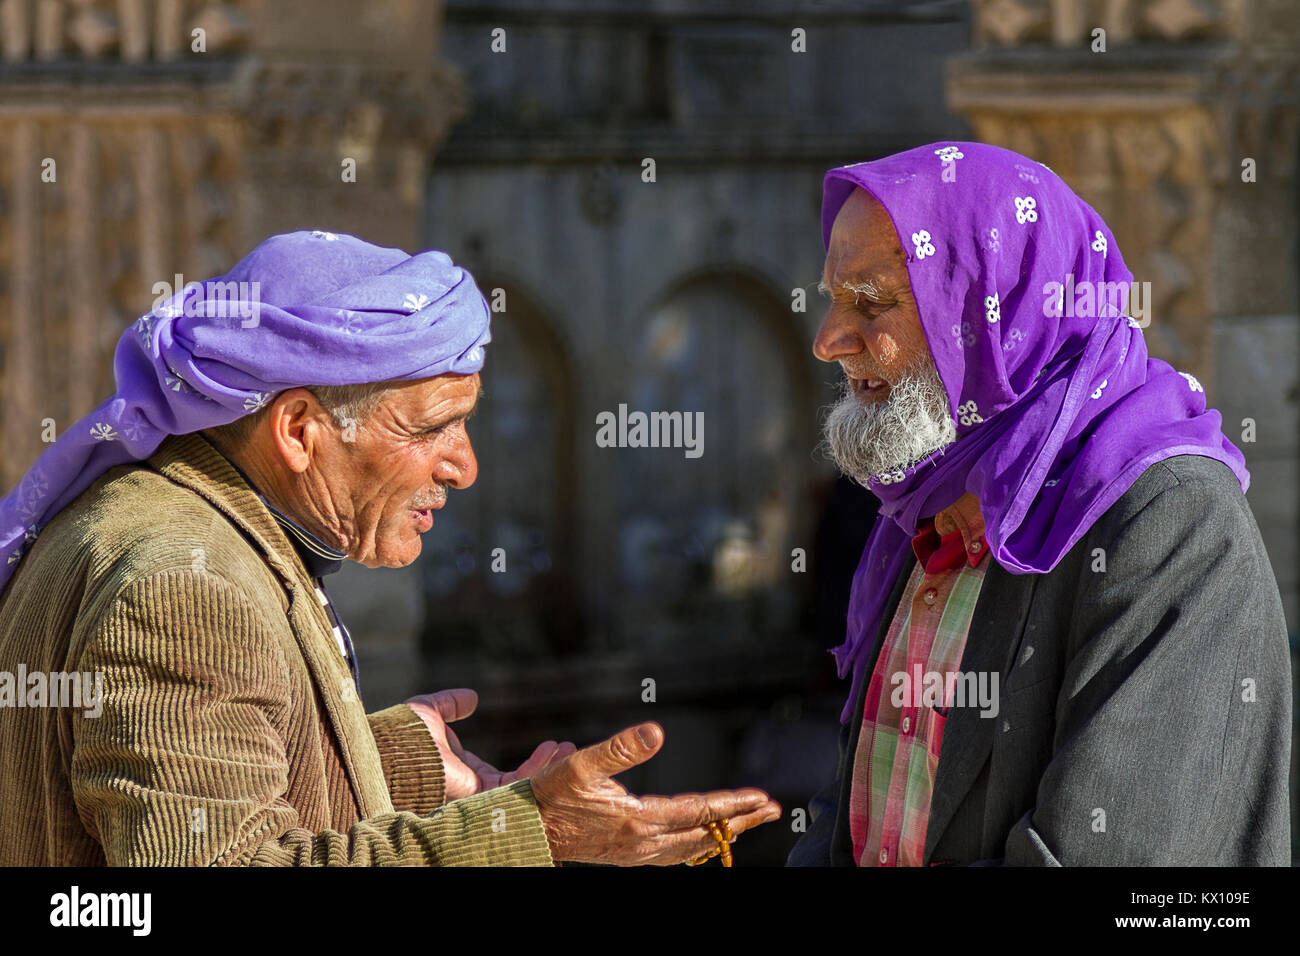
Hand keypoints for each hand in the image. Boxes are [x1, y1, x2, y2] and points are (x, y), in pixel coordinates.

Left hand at [405, 688, 575, 800]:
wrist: (397, 748)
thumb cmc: (405, 734)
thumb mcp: (431, 711)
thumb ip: (451, 704)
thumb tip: (472, 697)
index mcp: (464, 773)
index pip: (504, 774)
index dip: (530, 762)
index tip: (551, 743)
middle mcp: (473, 788)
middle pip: (520, 783)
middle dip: (547, 768)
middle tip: (567, 748)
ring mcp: (478, 794)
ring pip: (524, 786)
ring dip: (549, 767)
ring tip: (569, 748)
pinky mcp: (482, 794)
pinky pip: (518, 786)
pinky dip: (538, 768)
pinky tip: (552, 749)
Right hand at [529, 721, 781, 864]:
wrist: (522, 833)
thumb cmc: (548, 796)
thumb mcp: (579, 765)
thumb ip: (620, 748)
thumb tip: (656, 731)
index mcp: (639, 820)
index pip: (699, 811)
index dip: (733, 804)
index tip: (765, 797)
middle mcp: (643, 842)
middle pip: (704, 833)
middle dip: (741, 822)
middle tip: (774, 811)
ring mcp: (635, 853)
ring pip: (691, 848)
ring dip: (721, 834)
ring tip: (746, 824)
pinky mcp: (625, 855)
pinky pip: (673, 854)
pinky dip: (695, 845)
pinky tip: (698, 840)